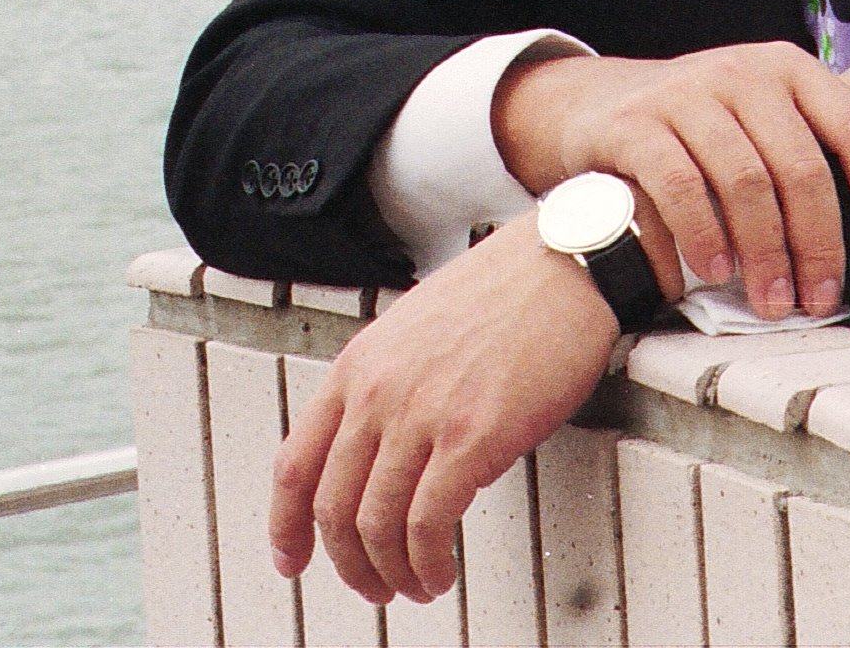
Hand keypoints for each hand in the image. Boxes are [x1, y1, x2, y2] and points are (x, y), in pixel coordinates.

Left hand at [269, 213, 612, 605]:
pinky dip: (428, 563)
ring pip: (376, 526)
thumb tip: (383, 444)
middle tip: (369, 584)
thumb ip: (387, 383)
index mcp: (359, 366)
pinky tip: (442, 570)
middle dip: (347, 563)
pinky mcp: (472, 438)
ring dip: (390, 572)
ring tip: (415, 586)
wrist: (564, 264)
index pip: (295, 464)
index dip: (285, 526)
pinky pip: (428, 526)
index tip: (292, 557)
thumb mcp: (415, 328)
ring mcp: (422, 417)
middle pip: (332, 508)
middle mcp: (378, 393)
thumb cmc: (508, 288)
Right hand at [494, 44, 849, 318]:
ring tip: (773, 300)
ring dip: (764, 252)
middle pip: (801, 166)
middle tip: (822, 297)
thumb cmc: (713, 112)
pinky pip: (678, 186)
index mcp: (793, 68)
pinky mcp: (637, 126)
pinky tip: (713, 274)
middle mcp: (745, 73)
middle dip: (818, 243)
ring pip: (743, 181)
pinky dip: (701, 235)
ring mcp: (687, 95)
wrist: (604, 103)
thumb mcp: (788, 93)